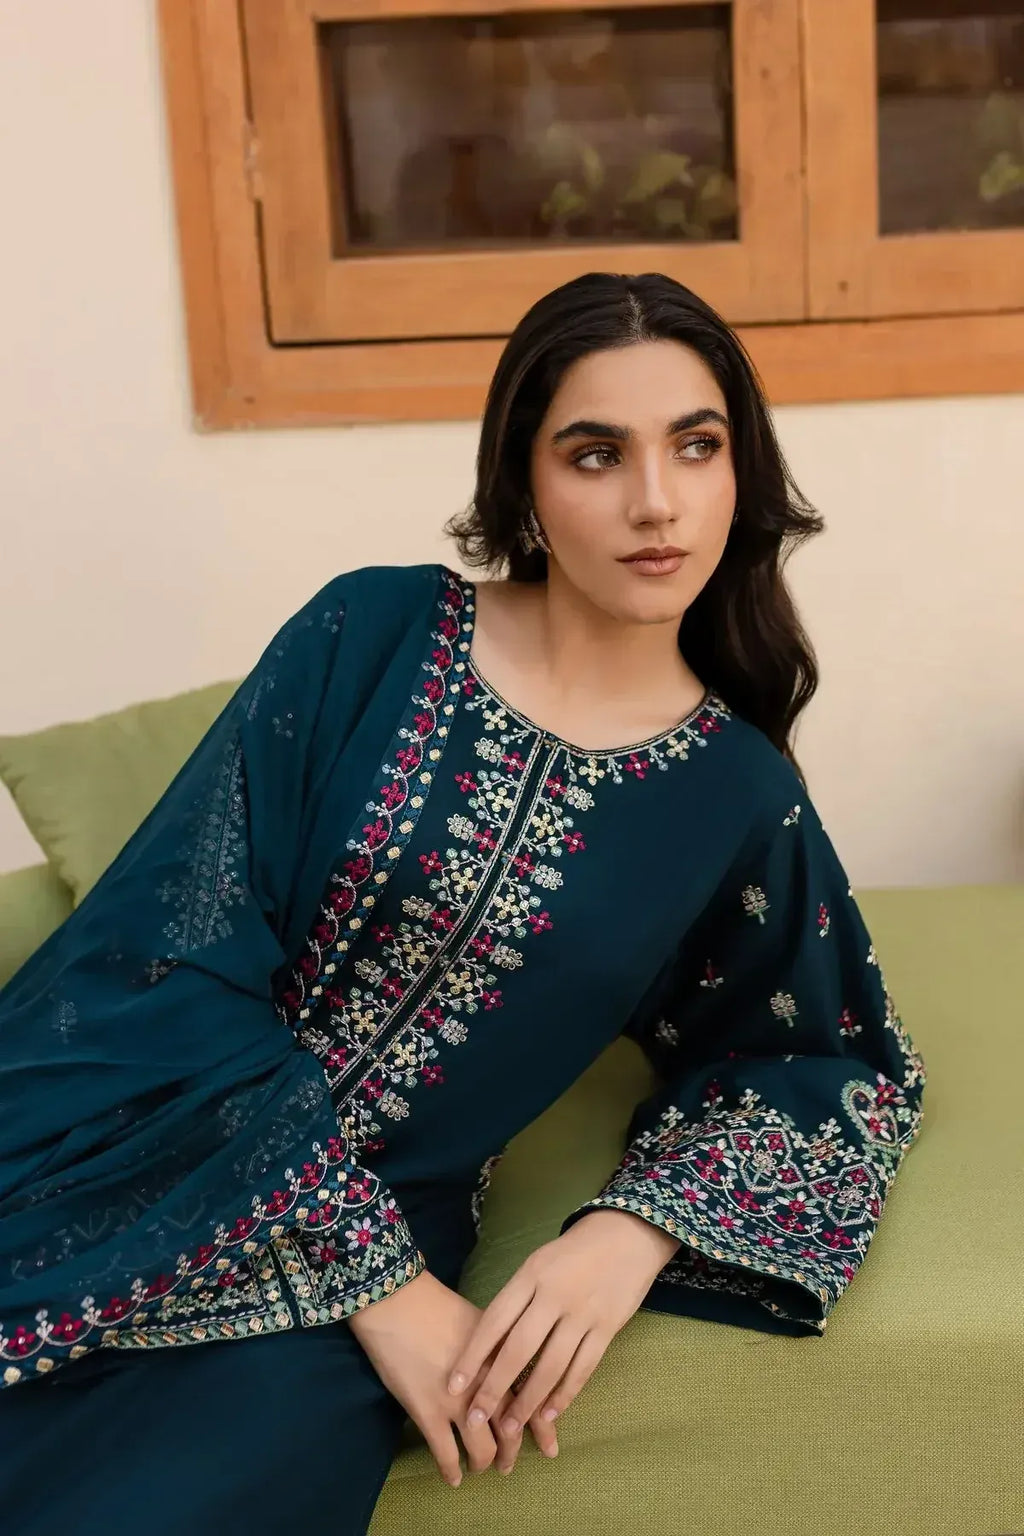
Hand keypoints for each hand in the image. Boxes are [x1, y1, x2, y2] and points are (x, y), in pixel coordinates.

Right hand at [347, 1267, 531, 1486]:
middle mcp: (487, 1384)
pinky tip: (453, 1478)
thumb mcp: (480, 1322)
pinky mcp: (428, 1412)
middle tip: (508, 1465)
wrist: (397, 1302)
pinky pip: (446, 1454)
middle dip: (512, 1453)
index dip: (542, 1427)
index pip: (532, 1400)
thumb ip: (499, 1348)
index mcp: (503, 1358)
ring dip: (484, 1464)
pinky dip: (452, 1471)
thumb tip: (510, 1369)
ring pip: (484, 1449)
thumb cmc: (437, 1306)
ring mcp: (458, 1402)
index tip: (550, 1446)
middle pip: (511, 1430)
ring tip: (480, 1468)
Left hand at [446, 1210, 680, 1471]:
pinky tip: (549, 1414)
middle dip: (495, 1387)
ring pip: (551, 1366)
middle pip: (519, 1349)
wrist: (627, 1234)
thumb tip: (489, 1345)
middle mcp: (554, 1295)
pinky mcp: (608, 1328)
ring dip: (528, 1401)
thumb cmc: (572, 1252)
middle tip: (476, 1418)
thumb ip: (518, 1298)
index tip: (453, 1385)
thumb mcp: (538, 1263)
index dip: (472, 1355)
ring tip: (511, 1427)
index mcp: (531, 1275)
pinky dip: (565, 1394)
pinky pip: (583, 1368)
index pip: (494, 1320)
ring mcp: (583, 1313)